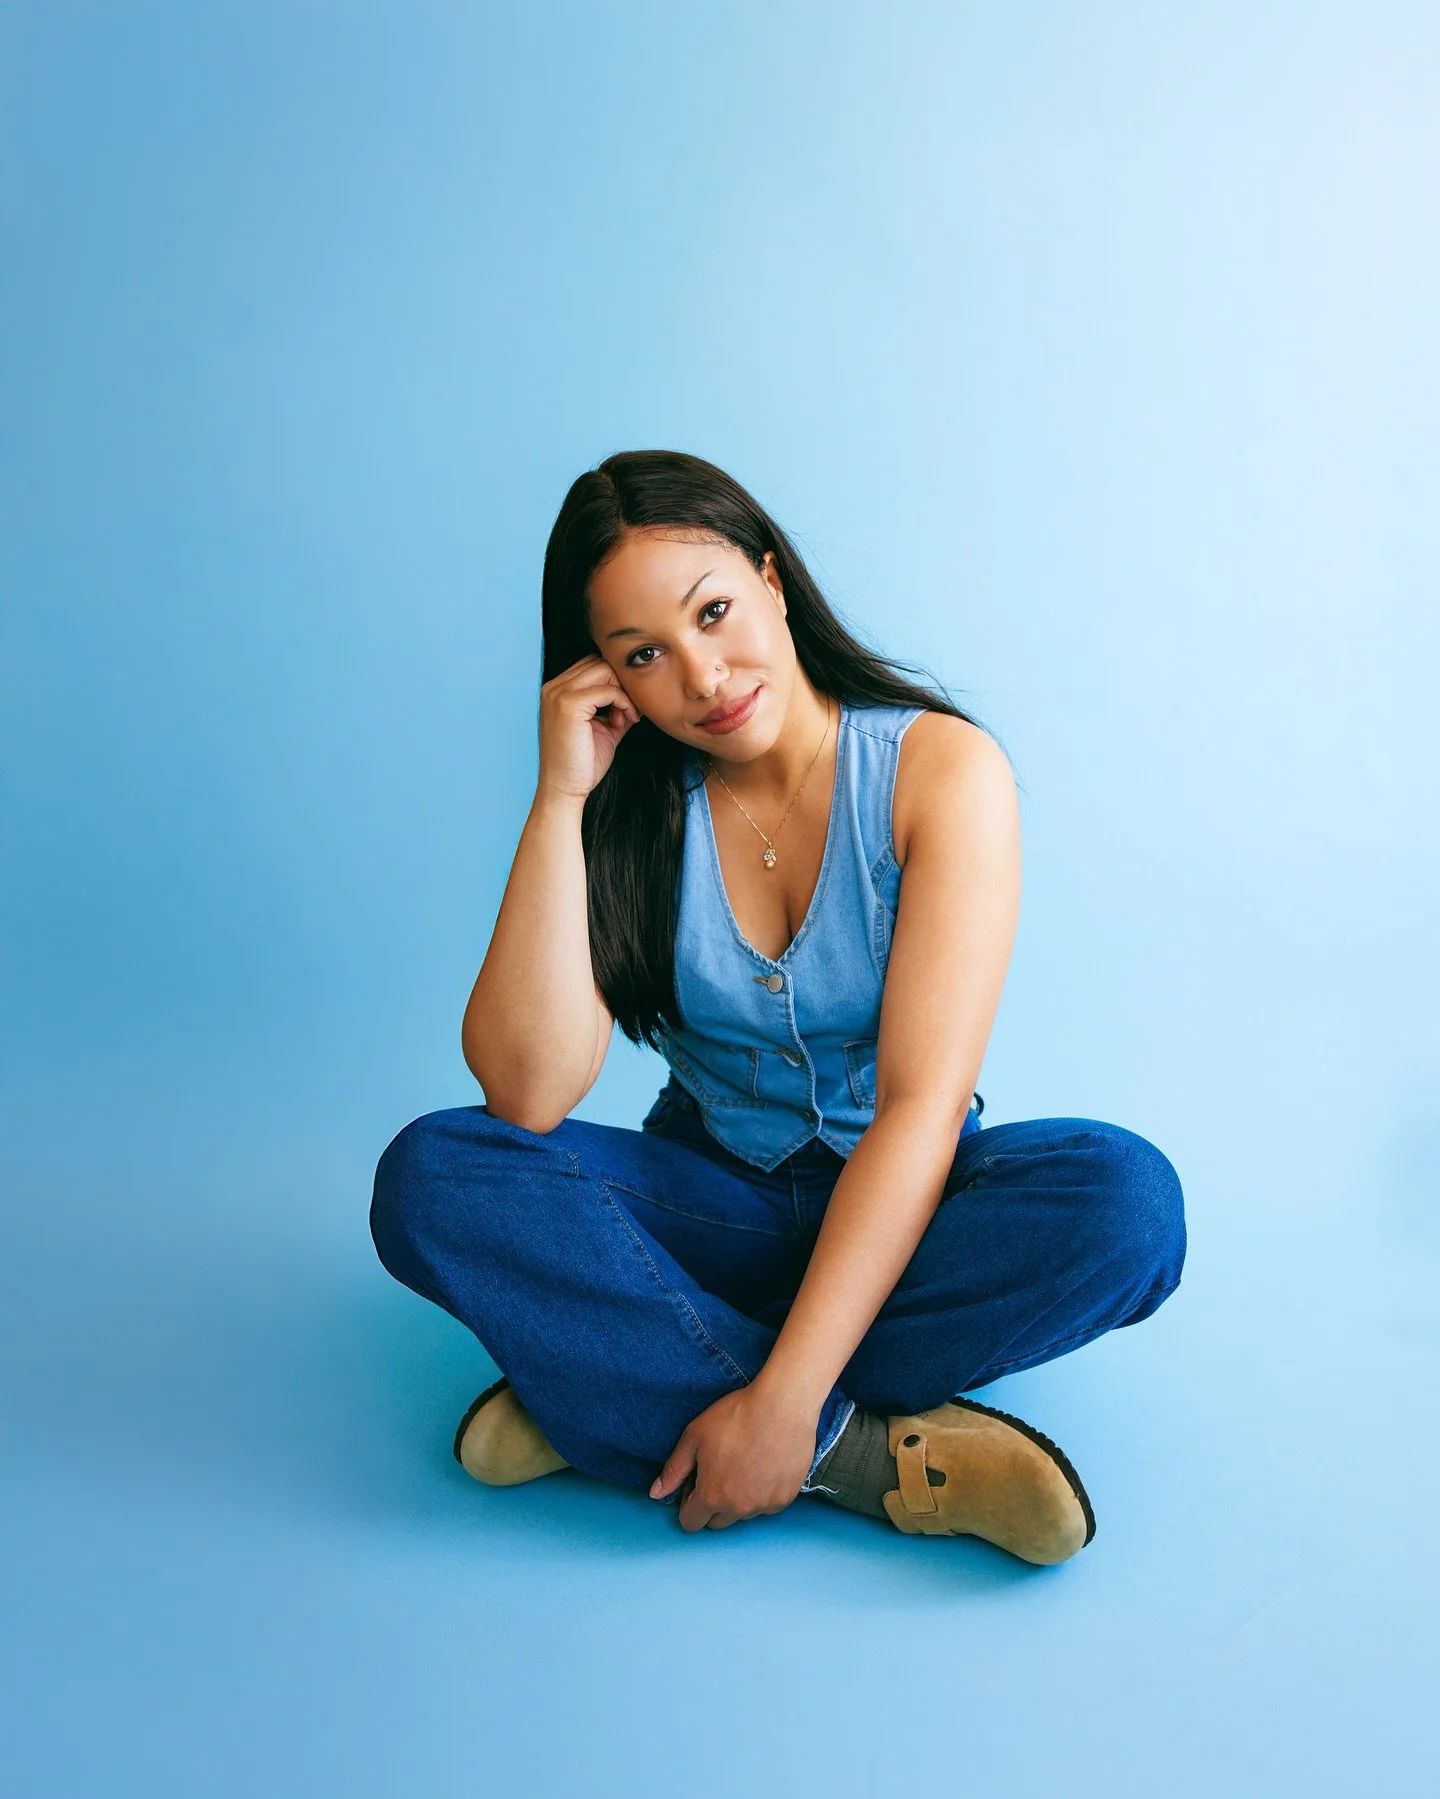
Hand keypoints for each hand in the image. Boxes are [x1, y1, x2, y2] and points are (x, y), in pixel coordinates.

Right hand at [537, 654, 641, 802]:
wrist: (564, 790)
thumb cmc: (581, 765)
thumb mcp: (603, 729)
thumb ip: (616, 708)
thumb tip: (637, 695)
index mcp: (557, 691)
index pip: (592, 666)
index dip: (615, 682)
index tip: (626, 709)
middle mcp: (553, 688)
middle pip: (599, 663)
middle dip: (622, 684)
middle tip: (630, 712)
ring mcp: (559, 694)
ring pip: (604, 670)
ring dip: (624, 691)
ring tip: (626, 718)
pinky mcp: (569, 705)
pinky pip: (608, 689)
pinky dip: (624, 702)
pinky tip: (624, 721)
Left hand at [648, 1385, 819, 1530]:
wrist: (782, 1406)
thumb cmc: (736, 1416)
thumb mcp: (694, 1436)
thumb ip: (673, 1470)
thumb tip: (655, 1494)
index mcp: (712, 1496)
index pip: (691, 1522)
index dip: (688, 1502)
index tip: (696, 1481)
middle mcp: (738, 1509)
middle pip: (717, 1522)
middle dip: (713, 1503)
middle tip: (720, 1470)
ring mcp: (764, 1505)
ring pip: (743, 1514)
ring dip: (739, 1499)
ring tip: (744, 1464)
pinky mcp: (785, 1498)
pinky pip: (766, 1505)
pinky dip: (762, 1492)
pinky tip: (763, 1465)